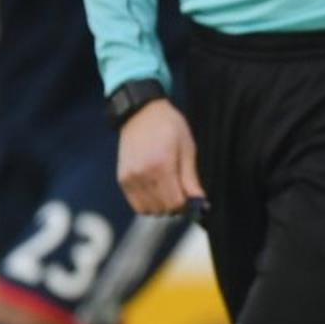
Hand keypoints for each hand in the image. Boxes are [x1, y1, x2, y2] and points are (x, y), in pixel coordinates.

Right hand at [116, 99, 203, 215]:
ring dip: (161, 206)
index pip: (176, 203)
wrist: (141, 113)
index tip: (192, 197)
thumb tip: (201, 204)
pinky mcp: (122, 179)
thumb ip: (191, 180)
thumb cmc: (169, 128)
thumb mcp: (187, 150)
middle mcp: (143, 174)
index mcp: (162, 166)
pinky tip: (156, 190)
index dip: (188, 204)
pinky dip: (148, 203)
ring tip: (167, 190)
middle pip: (163, 209)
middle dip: (176, 206)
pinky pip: (137, 205)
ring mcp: (130, 178)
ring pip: (149, 210)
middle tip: (181, 192)